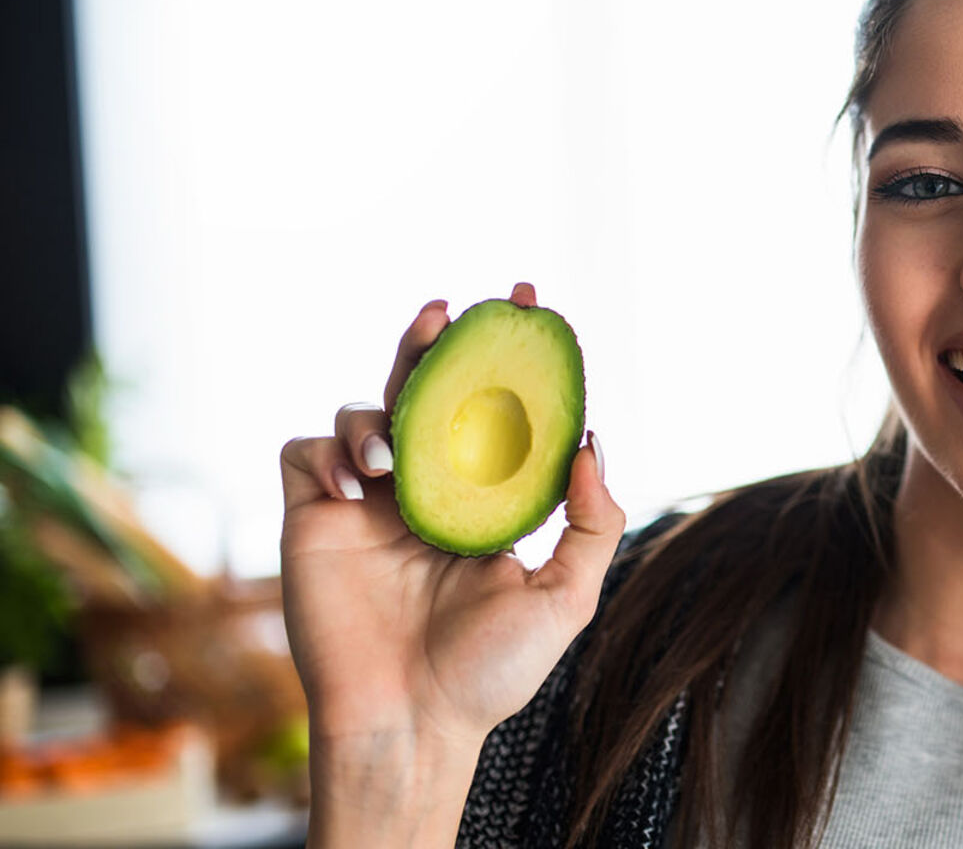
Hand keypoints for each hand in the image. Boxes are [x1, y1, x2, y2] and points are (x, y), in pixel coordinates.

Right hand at [278, 281, 624, 755]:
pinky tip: (356, 488)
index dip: (509, 355)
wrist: (411, 724)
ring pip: (364, 412)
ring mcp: (368, 503)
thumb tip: (591, 440)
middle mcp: (426, 491)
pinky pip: (306, 452)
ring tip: (392, 458)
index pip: (497, 408)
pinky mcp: (312, 519)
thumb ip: (591, 523)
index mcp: (484, 500)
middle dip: (436, 342)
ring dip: (378, 414)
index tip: (529, 303)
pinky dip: (328, 453)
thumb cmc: (491, 672)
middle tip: (448, 310)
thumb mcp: (566, 596)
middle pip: (425, 391)